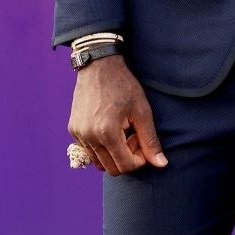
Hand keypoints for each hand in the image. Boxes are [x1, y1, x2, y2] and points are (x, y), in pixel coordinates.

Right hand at [68, 55, 167, 175]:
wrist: (99, 66)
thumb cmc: (124, 86)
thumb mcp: (142, 111)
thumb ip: (150, 140)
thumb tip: (161, 164)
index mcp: (107, 133)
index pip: (125, 166)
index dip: (139, 159)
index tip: (142, 140)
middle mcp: (89, 137)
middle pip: (111, 168)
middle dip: (127, 157)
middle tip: (133, 135)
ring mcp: (78, 134)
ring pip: (98, 162)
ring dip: (114, 154)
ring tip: (122, 131)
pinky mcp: (73, 130)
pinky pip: (89, 150)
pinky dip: (101, 147)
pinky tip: (110, 127)